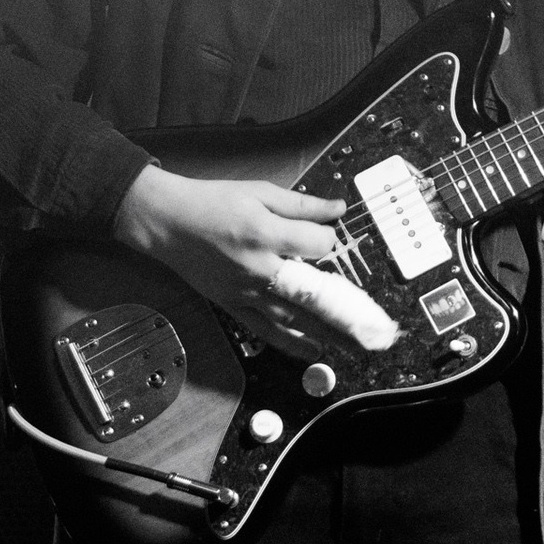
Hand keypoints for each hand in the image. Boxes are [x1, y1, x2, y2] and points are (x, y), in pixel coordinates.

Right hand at [111, 165, 391, 356]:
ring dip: (328, 334)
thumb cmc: (212, 201)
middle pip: (313, 294)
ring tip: (357, 346)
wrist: (166, 222)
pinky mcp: (233, 306)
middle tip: (377, 329)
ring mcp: (245, 291)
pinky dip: (292, 343)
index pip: (317, 245)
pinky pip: (267, 330)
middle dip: (349, 313)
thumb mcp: (259, 191)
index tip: (329, 239)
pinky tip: (314, 351)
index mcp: (265, 232)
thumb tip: (339, 209)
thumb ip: (302, 204)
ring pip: (294, 318)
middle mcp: (258, 267)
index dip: (330, 242)